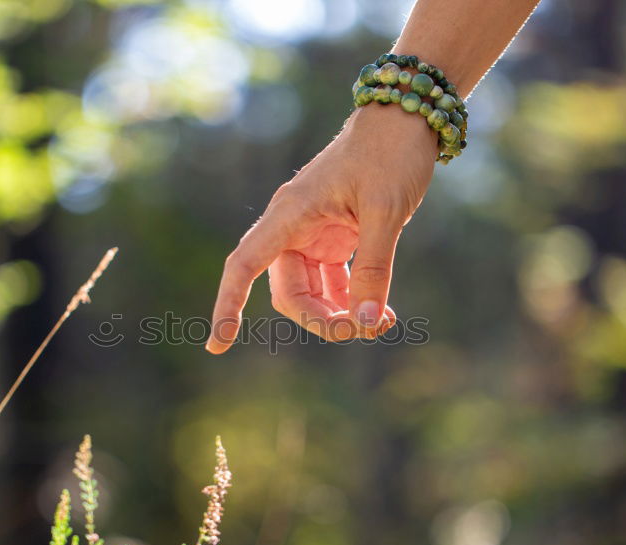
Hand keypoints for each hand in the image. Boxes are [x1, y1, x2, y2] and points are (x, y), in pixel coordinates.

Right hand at [206, 104, 436, 353]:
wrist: (407, 118)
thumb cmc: (391, 154)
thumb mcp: (386, 212)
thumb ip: (375, 271)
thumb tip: (364, 323)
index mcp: (290, 214)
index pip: (244, 265)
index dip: (227, 305)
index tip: (218, 344)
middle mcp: (293, 226)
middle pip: (289, 292)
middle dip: (321, 320)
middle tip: (363, 331)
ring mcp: (313, 233)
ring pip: (311, 292)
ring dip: (339, 314)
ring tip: (382, 323)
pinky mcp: (335, 238)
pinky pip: (333, 282)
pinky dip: (352, 299)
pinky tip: (380, 312)